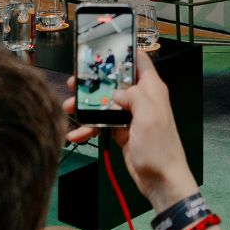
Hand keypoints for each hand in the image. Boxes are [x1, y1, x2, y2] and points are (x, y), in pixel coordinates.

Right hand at [64, 51, 196, 207]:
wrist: (161, 181)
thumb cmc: (159, 147)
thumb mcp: (149, 114)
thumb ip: (133, 95)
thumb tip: (116, 92)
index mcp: (151, 89)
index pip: (139, 60)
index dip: (122, 51)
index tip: (101, 48)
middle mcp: (140, 99)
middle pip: (114, 82)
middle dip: (93, 82)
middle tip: (74, 83)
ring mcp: (130, 117)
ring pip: (104, 103)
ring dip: (85, 106)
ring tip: (67, 109)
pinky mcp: (121, 132)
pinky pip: (100, 125)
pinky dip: (88, 129)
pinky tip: (75, 135)